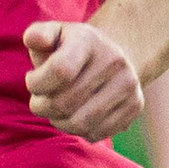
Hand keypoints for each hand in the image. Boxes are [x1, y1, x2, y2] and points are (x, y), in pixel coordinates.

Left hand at [22, 19, 143, 141]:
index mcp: (89, 41)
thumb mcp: (52, 34)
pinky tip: (75, 115)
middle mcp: (114, 62)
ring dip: (58, 121)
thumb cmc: (69, 48)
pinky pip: (96, 133)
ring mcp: (128, 85)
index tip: (32, 80)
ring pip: (79, 123)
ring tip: (55, 109)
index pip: (60, 71)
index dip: (36, 84)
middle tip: (41, 99)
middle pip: (64, 103)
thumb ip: (37, 35)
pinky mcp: (135, 106)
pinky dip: (78, 131)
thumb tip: (33, 39)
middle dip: (41, 106)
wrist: (111, 55)